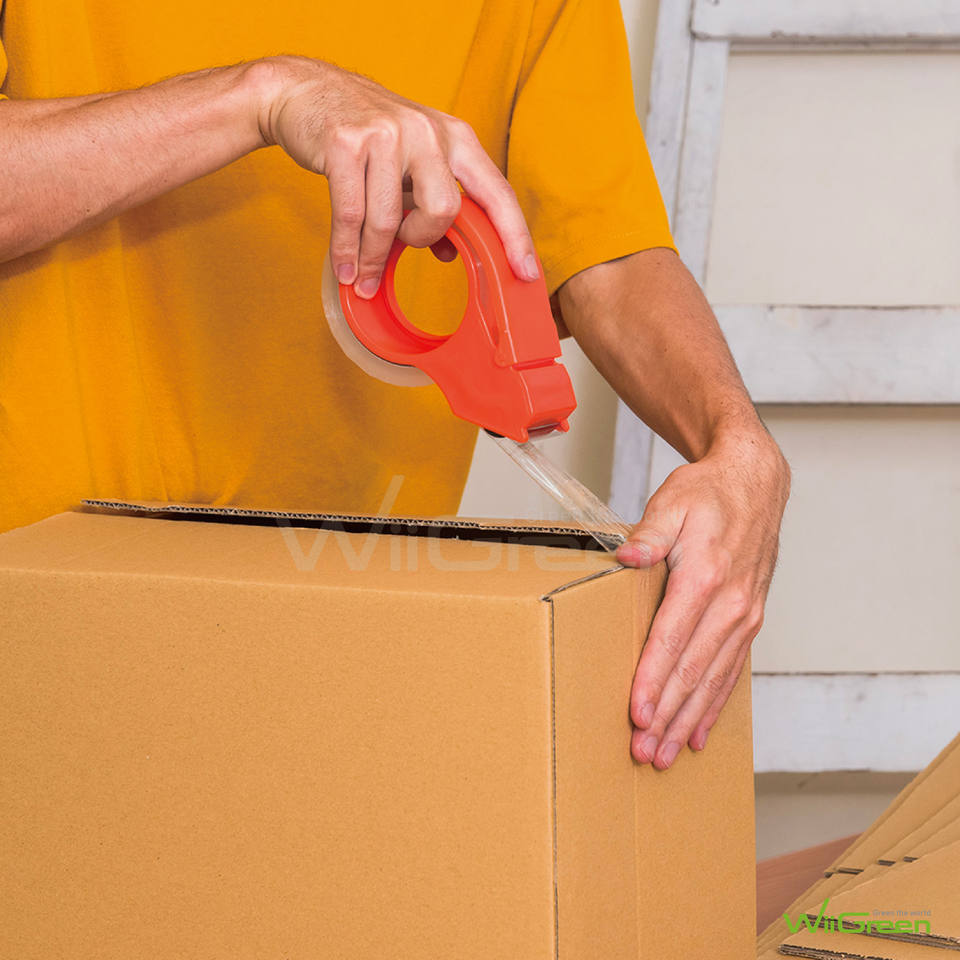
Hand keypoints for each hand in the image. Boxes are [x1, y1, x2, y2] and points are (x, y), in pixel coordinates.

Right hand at [253, 56, 537, 297]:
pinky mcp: (346, 142)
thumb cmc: (365, 134)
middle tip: (402, 241)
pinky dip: (348, 250)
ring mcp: (386, 134)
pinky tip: (346, 268)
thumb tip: (449, 253)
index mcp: (454, 137)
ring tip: (361, 274)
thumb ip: (432, 203)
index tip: (527, 272)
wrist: (305, 91)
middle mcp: (427, 131)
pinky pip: (352, 215)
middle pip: (445, 210)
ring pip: (391, 219)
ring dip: (374, 255)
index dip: (515, 235)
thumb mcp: (411, 164)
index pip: (497, 192)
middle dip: (421, 238)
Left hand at [616, 429, 788, 768]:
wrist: (755, 483)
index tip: (636, 714)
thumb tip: (625, 557)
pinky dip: (714, 705)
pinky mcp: (748, 620)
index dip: (653, 680)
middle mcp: (730, 604)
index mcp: (705, 577)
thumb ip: (649, 534)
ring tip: (666, 755)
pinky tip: (697, 732)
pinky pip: (730, 671)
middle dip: (667, 715)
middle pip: (692, 671)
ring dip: (687, 720)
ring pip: (712, 680)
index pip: (672, 640)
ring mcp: (743, 615)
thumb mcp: (672, 502)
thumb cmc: (708, 493)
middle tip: (645, 753)